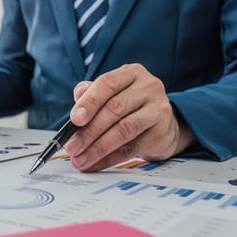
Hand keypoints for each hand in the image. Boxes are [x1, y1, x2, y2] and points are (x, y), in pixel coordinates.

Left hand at [64, 64, 195, 171]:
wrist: (163, 124)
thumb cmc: (131, 106)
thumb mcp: (111, 94)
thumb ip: (91, 94)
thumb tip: (76, 103)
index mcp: (131, 73)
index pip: (108, 83)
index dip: (89, 101)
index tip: (74, 119)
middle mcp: (148, 87)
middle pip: (114, 109)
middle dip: (89, 131)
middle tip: (72, 146)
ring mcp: (158, 109)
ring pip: (124, 130)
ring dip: (98, 148)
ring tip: (81, 159)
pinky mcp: (161, 132)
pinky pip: (131, 148)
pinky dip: (110, 158)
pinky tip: (96, 163)